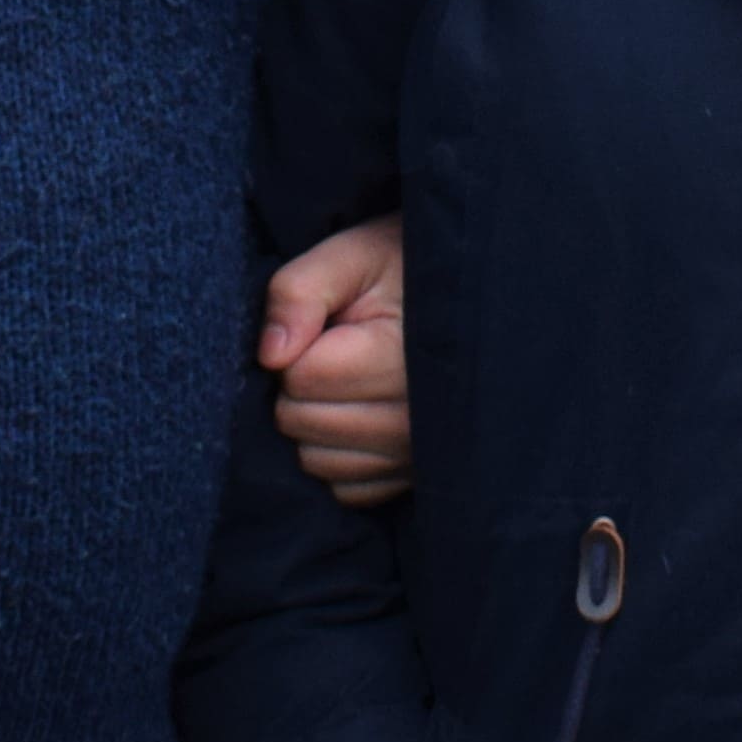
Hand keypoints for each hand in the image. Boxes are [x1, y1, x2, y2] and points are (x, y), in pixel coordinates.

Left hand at [259, 215, 411, 506]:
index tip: (328, 323)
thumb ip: (301, 291)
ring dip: (313, 422)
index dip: (296, 345)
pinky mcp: (411, 479)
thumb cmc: (406, 270)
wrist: (471, 296)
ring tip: (348, 378)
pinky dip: (336, 454)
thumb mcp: (355, 254)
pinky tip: (357, 413)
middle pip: (299, 422)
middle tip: (335, 347)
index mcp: (400, 360)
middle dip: (298, 384)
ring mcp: (414, 456)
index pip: (299, 377)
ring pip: (313, 460)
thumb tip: (270, 356)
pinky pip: (342, 487)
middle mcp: (414, 421)